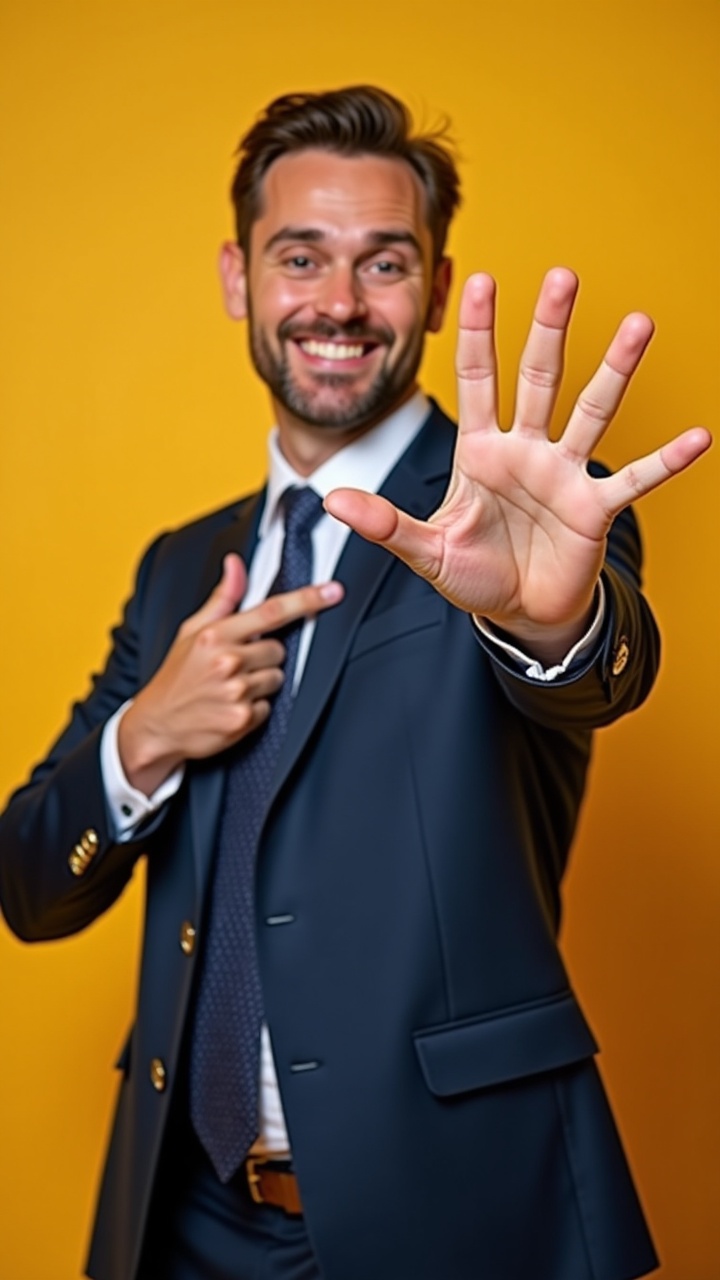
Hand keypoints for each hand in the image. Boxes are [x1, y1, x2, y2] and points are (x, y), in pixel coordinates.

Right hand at [118, 553, 342, 794]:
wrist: (157, 725)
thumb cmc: (177, 676)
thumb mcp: (192, 632)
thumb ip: (222, 599)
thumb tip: (236, 563)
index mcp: (215, 635)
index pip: (272, 612)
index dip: (307, 600)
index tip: (333, 591)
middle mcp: (228, 661)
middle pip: (279, 649)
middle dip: (265, 656)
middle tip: (236, 666)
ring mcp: (236, 692)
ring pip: (277, 678)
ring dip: (260, 683)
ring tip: (230, 688)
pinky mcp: (243, 719)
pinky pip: (268, 706)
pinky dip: (254, 708)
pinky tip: (230, 707)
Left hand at [325, 269, 710, 663]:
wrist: (520, 612)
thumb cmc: (475, 574)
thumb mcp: (425, 551)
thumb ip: (385, 525)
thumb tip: (331, 498)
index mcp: (481, 451)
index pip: (476, 378)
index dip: (476, 332)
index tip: (478, 279)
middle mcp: (525, 450)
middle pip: (538, 377)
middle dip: (547, 327)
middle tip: (563, 274)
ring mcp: (563, 475)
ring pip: (592, 410)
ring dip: (615, 370)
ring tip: (639, 324)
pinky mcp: (594, 509)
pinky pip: (633, 480)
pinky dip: (663, 462)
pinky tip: (697, 438)